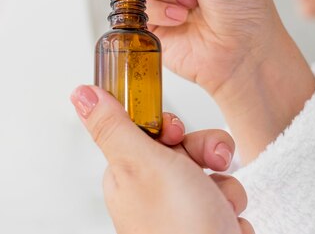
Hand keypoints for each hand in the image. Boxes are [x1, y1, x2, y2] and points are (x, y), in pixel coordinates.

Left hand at [70, 85, 253, 233]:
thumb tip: (82, 94)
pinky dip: (232, 208)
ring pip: (212, 170)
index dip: (169, 126)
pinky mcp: (208, 221)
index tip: (174, 133)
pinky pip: (228, 196)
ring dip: (225, 185)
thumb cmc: (179, 228)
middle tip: (208, 167)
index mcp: (129, 174)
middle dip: (207, 153)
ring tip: (219, 207)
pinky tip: (226, 224)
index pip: (148, 129)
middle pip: (186, 146)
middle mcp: (154, 190)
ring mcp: (183, 208)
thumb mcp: (143, 163)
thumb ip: (115, 125)